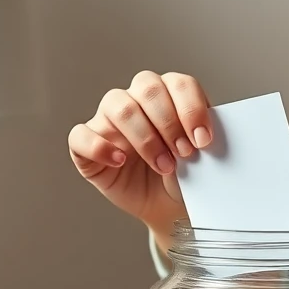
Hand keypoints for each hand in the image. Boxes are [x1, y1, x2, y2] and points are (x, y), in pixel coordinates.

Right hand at [68, 70, 211, 251]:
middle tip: (185, 154)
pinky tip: (121, 161)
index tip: (203, 140)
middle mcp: (135, 99)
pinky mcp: (85, 144)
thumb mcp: (202, 158)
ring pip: (119, 106)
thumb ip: (204, 139)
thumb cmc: (185, 176)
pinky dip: (100, 146)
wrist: (168, 206)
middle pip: (148, 88)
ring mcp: (108, 120)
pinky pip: (81, 135)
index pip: (178, 83)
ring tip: (164, 165)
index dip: (191, 109)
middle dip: (170, 123)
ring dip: (146, 138)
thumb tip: (207, 136)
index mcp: (168, 94)